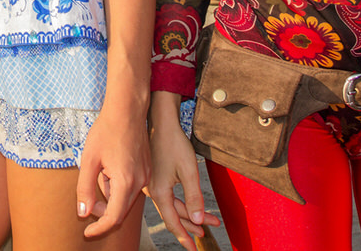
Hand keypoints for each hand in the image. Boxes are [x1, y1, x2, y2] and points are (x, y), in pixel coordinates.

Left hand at [76, 98, 148, 237]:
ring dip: (109, 195)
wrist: (127, 110)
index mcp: (125, 181)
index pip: (113, 217)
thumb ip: (84, 188)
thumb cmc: (106, 131)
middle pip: (120, 210)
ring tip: (99, 171)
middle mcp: (140, 182)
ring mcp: (146, 176)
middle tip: (87, 200)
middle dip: (102, 210)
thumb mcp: (89, 160)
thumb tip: (83, 213)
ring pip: (125, 198)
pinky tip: (108, 167)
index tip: (87, 233)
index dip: (99, 228)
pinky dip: (118, 186)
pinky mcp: (146, 170)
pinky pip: (131, 187)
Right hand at [147, 92, 219, 249]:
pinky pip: (168, 196)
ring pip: (172, 206)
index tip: (194, 248)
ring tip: (208, 221)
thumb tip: (199, 220)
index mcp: (159, 192)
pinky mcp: (154, 178)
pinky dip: (182, 203)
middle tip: (206, 233)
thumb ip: (194, 197)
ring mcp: (152, 184)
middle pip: (174, 215)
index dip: (185, 236)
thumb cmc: (174, 143)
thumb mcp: (189, 170)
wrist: (161, 122)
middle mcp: (152, 191)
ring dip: (190, 213)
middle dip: (192, 225)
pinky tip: (192, 205)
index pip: (173, 222)